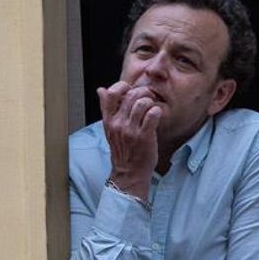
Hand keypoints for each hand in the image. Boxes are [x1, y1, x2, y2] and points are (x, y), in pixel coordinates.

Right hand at [96, 80, 161, 195]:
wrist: (129, 172)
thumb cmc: (123, 150)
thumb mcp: (110, 128)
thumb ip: (106, 108)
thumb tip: (101, 90)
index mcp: (109, 120)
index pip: (111, 94)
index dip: (123, 87)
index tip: (130, 91)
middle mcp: (118, 124)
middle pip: (130, 95)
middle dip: (142, 92)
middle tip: (148, 98)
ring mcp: (131, 130)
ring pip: (142, 102)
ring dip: (151, 101)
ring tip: (152, 108)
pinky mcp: (144, 136)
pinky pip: (153, 114)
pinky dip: (157, 112)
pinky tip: (156, 117)